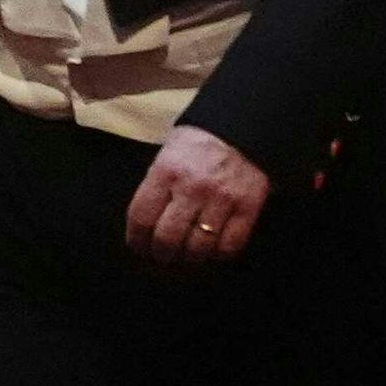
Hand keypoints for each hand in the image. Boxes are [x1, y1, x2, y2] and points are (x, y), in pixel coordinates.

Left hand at [123, 126, 269, 266]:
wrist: (242, 127)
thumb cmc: (197, 144)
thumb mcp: (166, 156)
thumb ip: (155, 188)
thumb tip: (143, 228)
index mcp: (166, 171)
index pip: (141, 218)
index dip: (136, 240)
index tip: (139, 247)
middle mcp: (192, 187)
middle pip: (167, 238)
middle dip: (161, 254)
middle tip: (163, 256)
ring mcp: (222, 198)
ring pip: (199, 247)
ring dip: (189, 258)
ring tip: (187, 256)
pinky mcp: (248, 206)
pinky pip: (230, 246)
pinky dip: (219, 255)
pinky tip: (213, 250)